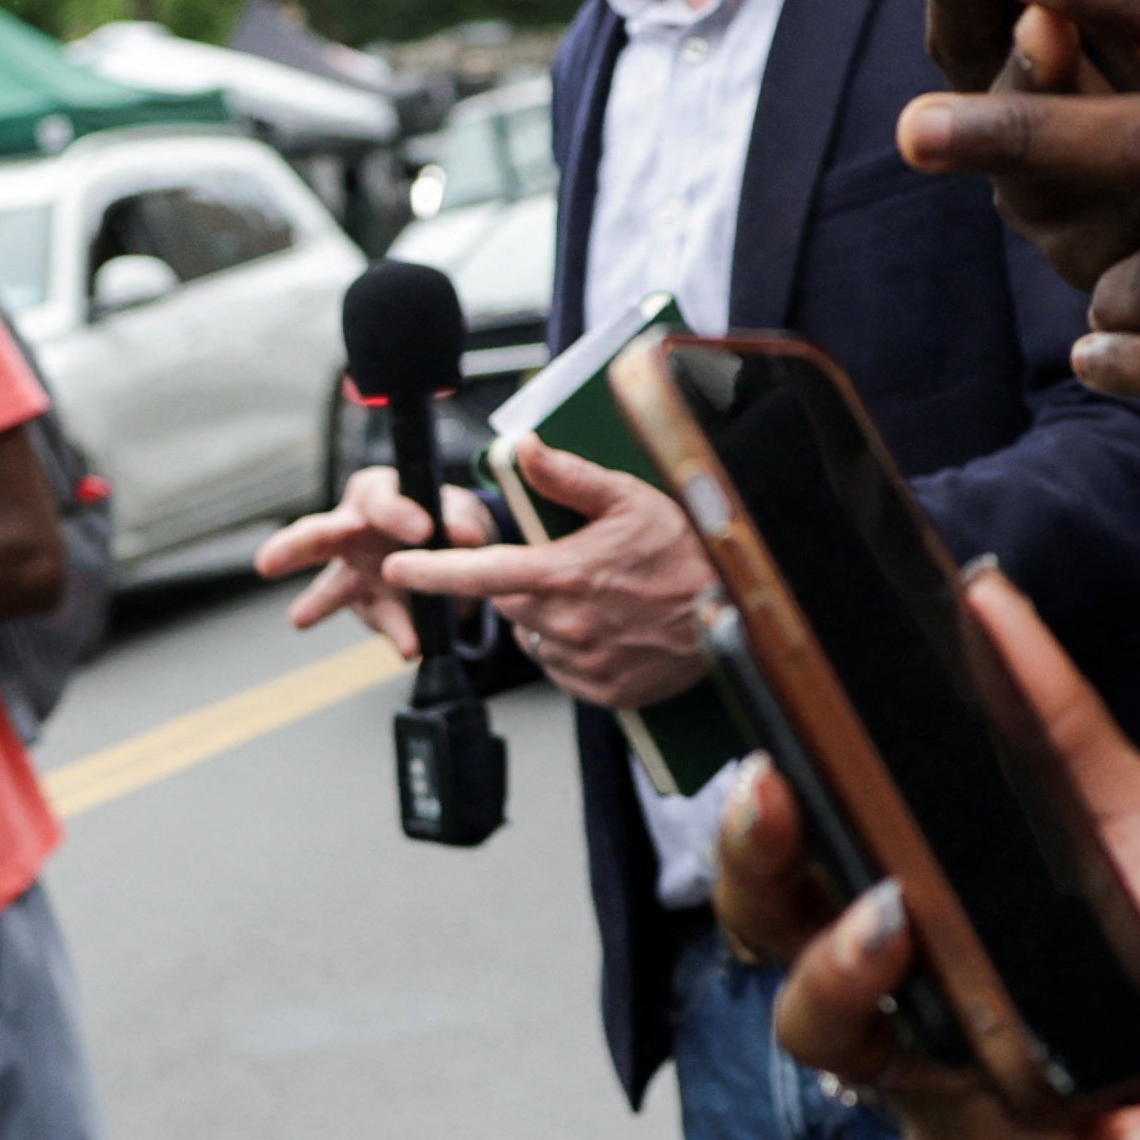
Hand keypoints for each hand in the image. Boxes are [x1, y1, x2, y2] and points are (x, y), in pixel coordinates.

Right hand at [254, 468, 500, 659]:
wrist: (456, 551)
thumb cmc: (444, 516)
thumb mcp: (456, 509)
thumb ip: (456, 520)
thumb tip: (465, 535)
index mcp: (375, 494)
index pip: (378, 501)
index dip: (399, 514)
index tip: (424, 530)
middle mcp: (353, 530)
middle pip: (317, 537)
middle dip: (292, 549)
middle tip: (267, 563)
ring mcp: (357, 572)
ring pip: (331, 587)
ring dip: (318, 604)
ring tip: (300, 620)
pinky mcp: (373, 605)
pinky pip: (382, 620)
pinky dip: (399, 634)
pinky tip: (408, 650)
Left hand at [382, 439, 706, 709]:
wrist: (742, 615)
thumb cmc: (689, 550)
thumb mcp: (629, 498)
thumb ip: (567, 478)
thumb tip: (521, 448)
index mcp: (563, 574)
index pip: (478, 574)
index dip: (431, 573)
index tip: (397, 570)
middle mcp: (566, 623)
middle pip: (507, 605)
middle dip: (521, 585)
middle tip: (565, 567)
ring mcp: (584, 663)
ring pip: (535, 640)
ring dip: (548, 620)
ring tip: (598, 599)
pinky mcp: (603, 692)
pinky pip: (565, 672)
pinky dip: (573, 651)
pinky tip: (610, 630)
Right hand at [716, 572, 1139, 1139]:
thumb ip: (1061, 726)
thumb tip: (988, 592)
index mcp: (916, 899)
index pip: (799, 853)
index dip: (756, 815)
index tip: (764, 758)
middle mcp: (896, 994)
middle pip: (771, 944)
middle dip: (756, 879)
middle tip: (778, 807)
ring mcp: (928, 1090)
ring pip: (835, 1045)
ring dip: (851, 983)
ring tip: (904, 932)